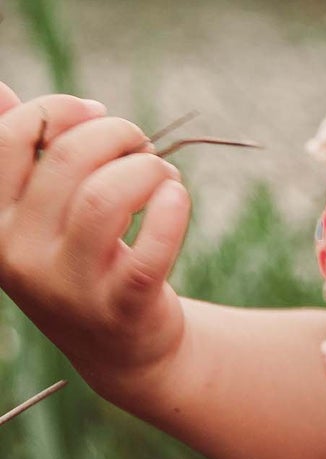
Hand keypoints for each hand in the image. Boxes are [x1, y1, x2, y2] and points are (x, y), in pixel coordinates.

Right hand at [0, 83, 191, 395]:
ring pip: (106, 195)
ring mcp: (67, 285)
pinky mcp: (121, 306)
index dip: (61, 109)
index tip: (95, 114)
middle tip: (140, 149)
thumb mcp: (36, 212)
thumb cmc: (80, 258)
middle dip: (118, 133)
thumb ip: (16, 154)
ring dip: (148, 168)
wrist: (122, 349)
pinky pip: (150, 249)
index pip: (10, 136)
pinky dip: (173, 210)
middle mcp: (17, 254)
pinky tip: (177, 199)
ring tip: (160, 177)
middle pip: (70, 158)